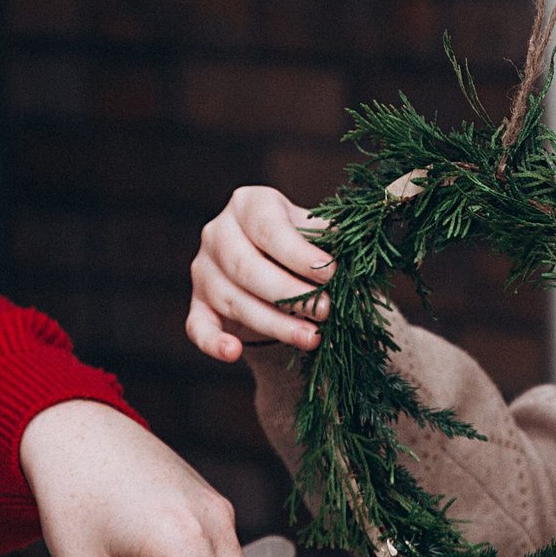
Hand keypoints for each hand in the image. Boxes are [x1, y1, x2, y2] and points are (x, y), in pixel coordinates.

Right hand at [186, 187, 332, 361]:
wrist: (278, 265)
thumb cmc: (304, 247)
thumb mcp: (318, 234)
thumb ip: (332, 240)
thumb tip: (358, 247)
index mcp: (248, 204)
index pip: (269, 229)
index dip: (298, 253)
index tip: (330, 272)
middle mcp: (218, 233)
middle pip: (247, 267)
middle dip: (289, 293)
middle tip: (325, 311)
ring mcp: (204, 271)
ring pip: (233, 300)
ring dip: (274, 324)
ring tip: (311, 338)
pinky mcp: (198, 305)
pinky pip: (198, 327)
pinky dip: (214, 342)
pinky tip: (234, 352)